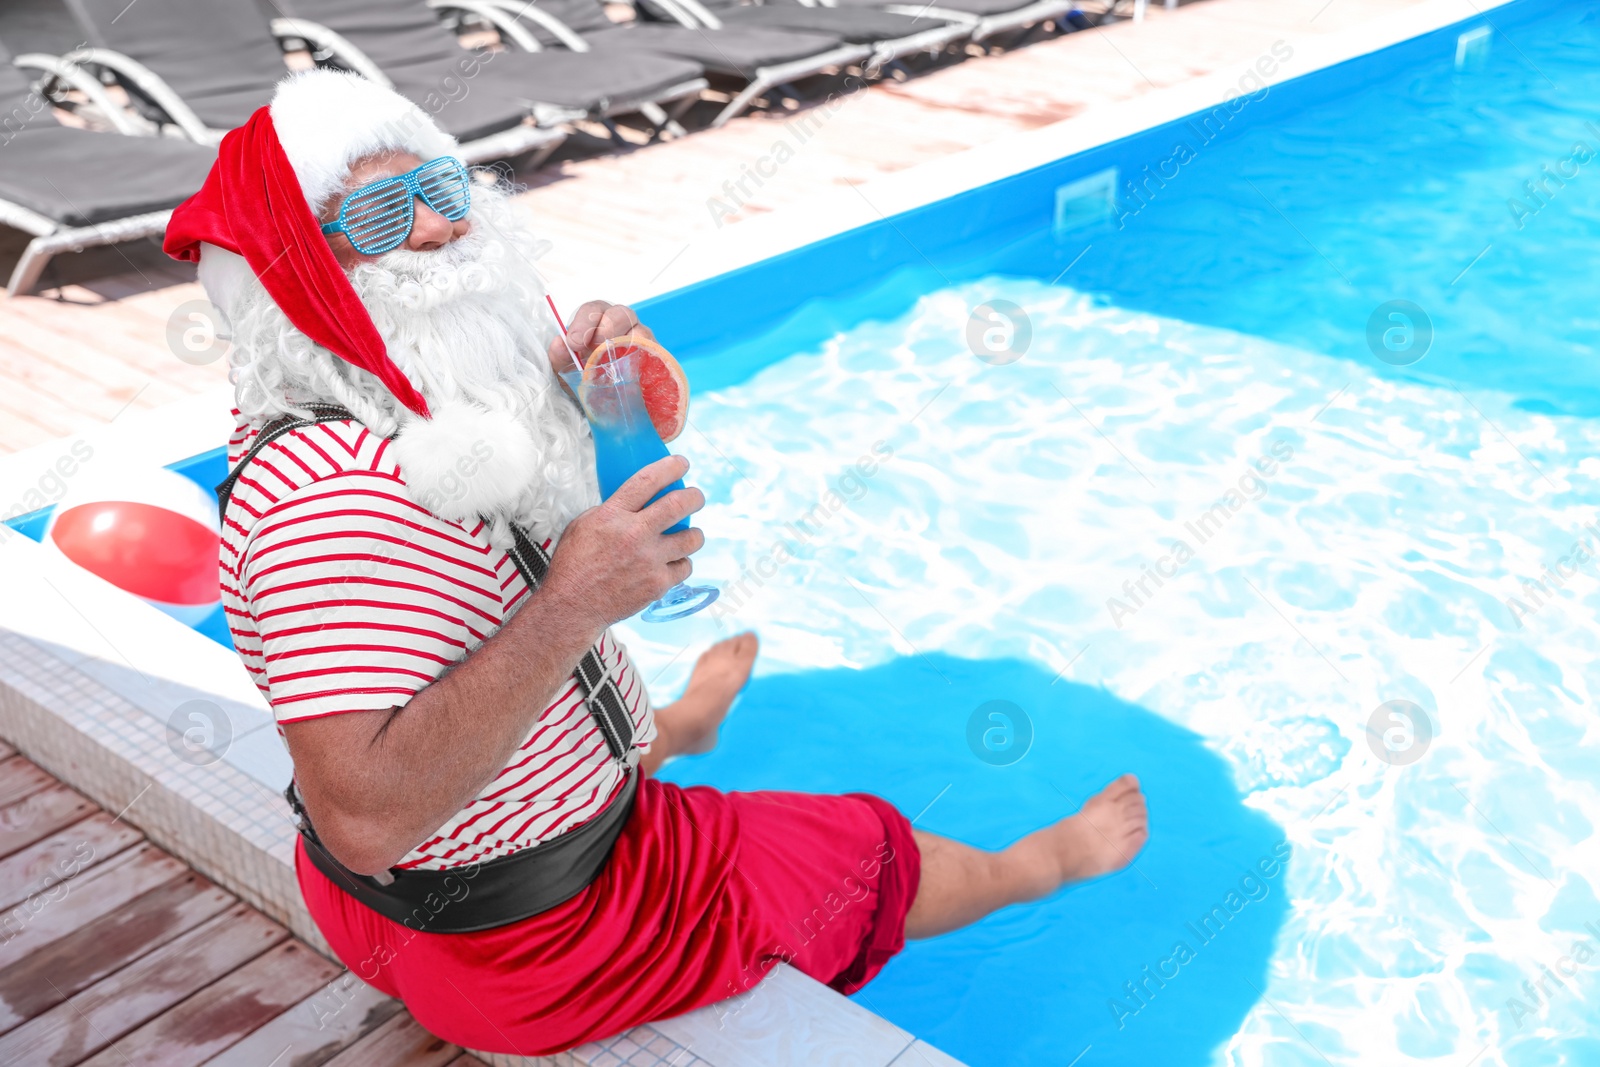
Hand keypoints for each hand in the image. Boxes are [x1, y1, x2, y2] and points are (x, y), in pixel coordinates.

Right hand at [539, 455, 704, 631]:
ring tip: (690, 534)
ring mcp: (649, 560)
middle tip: (696, 496)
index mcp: (613, 515)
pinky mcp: (658, 584)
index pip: (648, 480)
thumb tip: (633, 499)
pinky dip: (681, 563)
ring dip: (694, 534)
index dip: (671, 467)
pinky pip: (684, 567)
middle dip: (695, 496)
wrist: (572, 606)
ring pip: (692, 538)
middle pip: (679, 504)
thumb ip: (610, 510)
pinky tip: (674, 562)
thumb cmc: (573, 565)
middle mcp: (634, 534)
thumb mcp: (582, 525)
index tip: (682, 463)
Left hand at [546, 300, 655, 377]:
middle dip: (607, 328)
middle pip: (621, 314)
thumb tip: (559, 343)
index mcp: (597, 320)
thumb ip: (559, 357)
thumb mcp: (565, 370)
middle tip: (594, 348)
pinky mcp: (653, 357)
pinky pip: (654, 353)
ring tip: (613, 362)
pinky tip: (631, 371)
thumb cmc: (585, 377)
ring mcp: (640, 340)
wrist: (602, 402)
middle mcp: (621, 324)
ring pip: (641, 331)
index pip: (593, 309)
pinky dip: (644, 359)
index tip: (574, 342)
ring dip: (627, 344)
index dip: (584, 321)